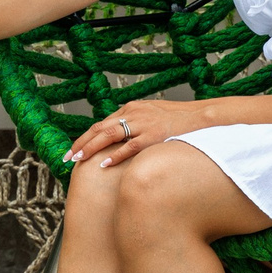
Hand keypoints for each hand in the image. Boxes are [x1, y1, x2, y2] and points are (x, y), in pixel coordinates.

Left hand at [63, 98, 207, 168]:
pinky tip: (102, 164)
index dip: (87, 137)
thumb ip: (138, 124)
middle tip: (67, 156)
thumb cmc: (181, 121)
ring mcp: (143, 123)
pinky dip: (114, 155)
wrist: (204, 117)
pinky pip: (129, 146)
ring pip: (109, 135)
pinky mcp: (154, 135)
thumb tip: (124, 139)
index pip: (103, 123)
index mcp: (133, 108)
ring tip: (77, 160)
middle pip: (100, 128)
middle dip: (81, 142)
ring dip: (90, 148)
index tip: (75, 148)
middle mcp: (134, 113)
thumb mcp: (154, 116)